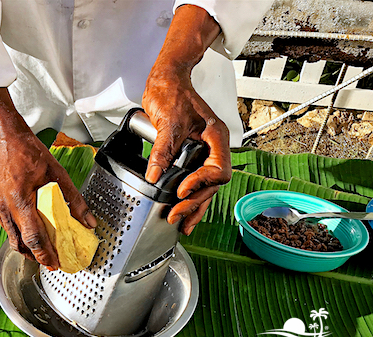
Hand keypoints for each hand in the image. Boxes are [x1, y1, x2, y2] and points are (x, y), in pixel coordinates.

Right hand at [0, 88, 96, 268]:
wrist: (4, 139)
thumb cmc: (29, 153)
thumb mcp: (57, 173)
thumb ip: (74, 200)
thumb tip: (89, 222)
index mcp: (20, 199)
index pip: (33, 236)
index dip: (45, 254)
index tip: (55, 264)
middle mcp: (4, 206)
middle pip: (19, 243)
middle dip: (36, 256)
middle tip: (51, 263)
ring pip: (11, 237)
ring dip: (26, 247)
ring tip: (42, 252)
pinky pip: (6, 226)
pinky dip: (18, 233)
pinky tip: (29, 232)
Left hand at [142, 5, 230, 235]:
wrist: (166, 79)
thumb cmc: (172, 92)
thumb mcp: (167, 121)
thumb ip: (162, 149)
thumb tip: (155, 174)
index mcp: (215, 137)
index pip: (218, 170)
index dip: (200, 184)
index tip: (181, 190)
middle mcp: (214, 146)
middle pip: (212, 184)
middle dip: (195, 202)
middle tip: (175, 216)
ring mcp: (204, 150)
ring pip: (206, 185)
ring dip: (194, 204)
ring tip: (182, 223)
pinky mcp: (192, 153)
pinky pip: (195, 178)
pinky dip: (189, 195)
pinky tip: (181, 207)